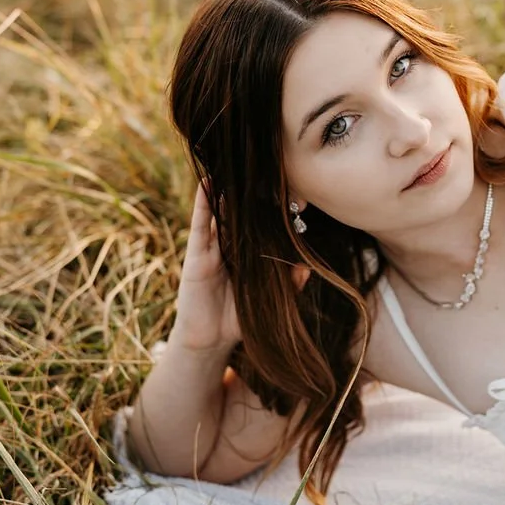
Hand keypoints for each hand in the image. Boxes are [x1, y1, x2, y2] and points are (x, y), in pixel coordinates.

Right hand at [172, 183, 309, 356]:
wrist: (210, 340)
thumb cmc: (238, 319)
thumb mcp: (269, 301)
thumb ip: (288, 285)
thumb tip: (307, 266)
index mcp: (248, 254)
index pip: (262, 225)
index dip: (274, 210)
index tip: (291, 193)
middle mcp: (230, 245)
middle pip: (243, 213)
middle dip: (255, 194)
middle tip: (270, 170)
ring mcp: (213, 247)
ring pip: (221, 211)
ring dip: (227, 188)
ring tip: (235, 163)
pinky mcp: (197, 253)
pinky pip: (200, 223)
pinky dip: (203, 202)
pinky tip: (207, 182)